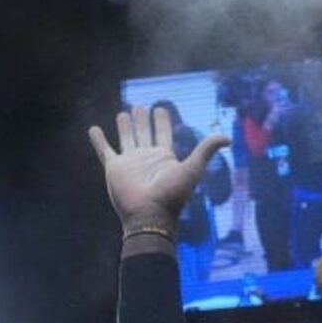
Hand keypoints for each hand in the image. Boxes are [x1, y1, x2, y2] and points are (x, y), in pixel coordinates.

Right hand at [88, 105, 228, 234]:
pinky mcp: (114, 168)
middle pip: (144, 133)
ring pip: (126, 139)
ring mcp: (129, 163)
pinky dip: (98, 140)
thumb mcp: (192, 168)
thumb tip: (228, 138)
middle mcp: (146, 158)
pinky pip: (104, 150)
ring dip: (125, 127)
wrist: (149, 215)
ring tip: (123, 113)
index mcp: (164, 157)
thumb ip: (206, 150)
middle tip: (141, 107)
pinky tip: (93, 129)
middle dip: (143, 120)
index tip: (161, 109)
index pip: (163, 133)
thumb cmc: (172, 195)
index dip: (163, 121)